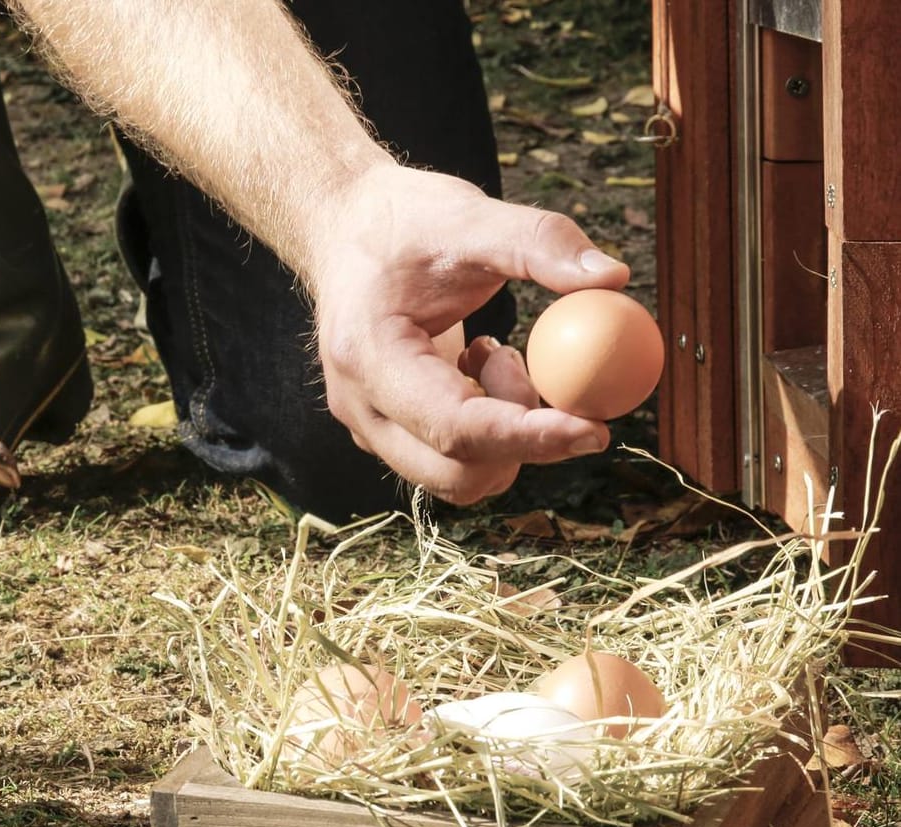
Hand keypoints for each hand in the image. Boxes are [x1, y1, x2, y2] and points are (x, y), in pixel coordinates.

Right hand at [307, 164, 631, 503]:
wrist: (345, 229)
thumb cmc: (401, 221)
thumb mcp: (470, 216)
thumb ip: (539, 243)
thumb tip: (612, 277)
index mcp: (368, 357)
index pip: (454, 427)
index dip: (529, 437)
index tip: (595, 428)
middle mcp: (361, 408)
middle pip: (456, 475)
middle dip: (520, 440)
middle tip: (539, 372)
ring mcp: (371, 426)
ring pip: (459, 478)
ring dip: (505, 434)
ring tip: (495, 356)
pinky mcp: (389, 432)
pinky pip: (453, 461)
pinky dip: (491, 431)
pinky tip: (479, 368)